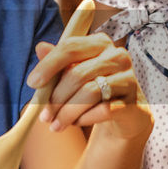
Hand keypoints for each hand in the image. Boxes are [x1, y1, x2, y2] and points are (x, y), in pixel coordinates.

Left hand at [29, 34, 151, 135]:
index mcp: (100, 43)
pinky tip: (76, 123)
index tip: (33, 83)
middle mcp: (117, 56)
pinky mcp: (134, 102)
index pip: (70, 47)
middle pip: (77, 74)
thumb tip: (40, 47)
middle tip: (43, 116)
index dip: (49, 65)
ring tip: (55, 125)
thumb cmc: (94, 89)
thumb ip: (58, 62)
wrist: (125, 114)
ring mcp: (129, 79)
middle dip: (56, 98)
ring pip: (90, 93)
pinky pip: (104, 110)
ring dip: (67, 112)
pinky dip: (85, 118)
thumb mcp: (73, 74)